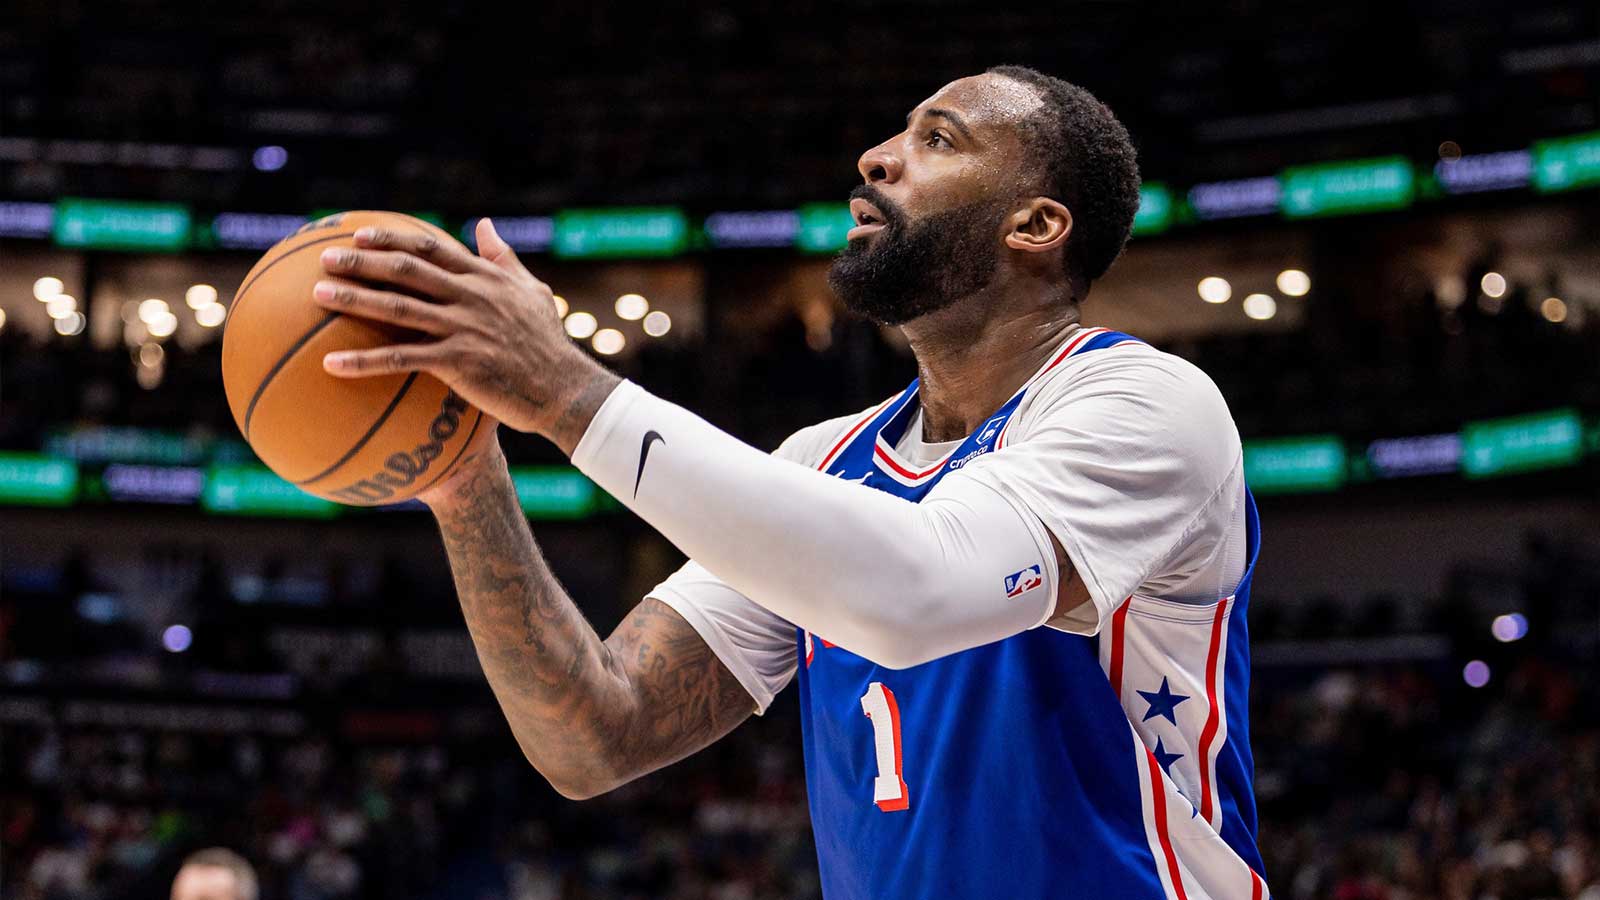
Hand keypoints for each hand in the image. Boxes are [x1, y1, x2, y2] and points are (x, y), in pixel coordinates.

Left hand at [314, 218, 620, 449]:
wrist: (564, 389)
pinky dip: (364, 362)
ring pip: (397, 308)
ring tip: (317, 294)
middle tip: (323, 257)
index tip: (360, 233)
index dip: (393, 239)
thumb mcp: (533, 291)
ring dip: (353, 299)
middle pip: (406, 271)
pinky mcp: (458, 363)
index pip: (432, 249)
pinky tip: (331, 365)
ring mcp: (463, 328)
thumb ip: (504, 258)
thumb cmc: (549, 344)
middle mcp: (471, 297)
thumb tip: (485, 224)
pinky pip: (401, 359)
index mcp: (485, 279)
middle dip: (361, 261)